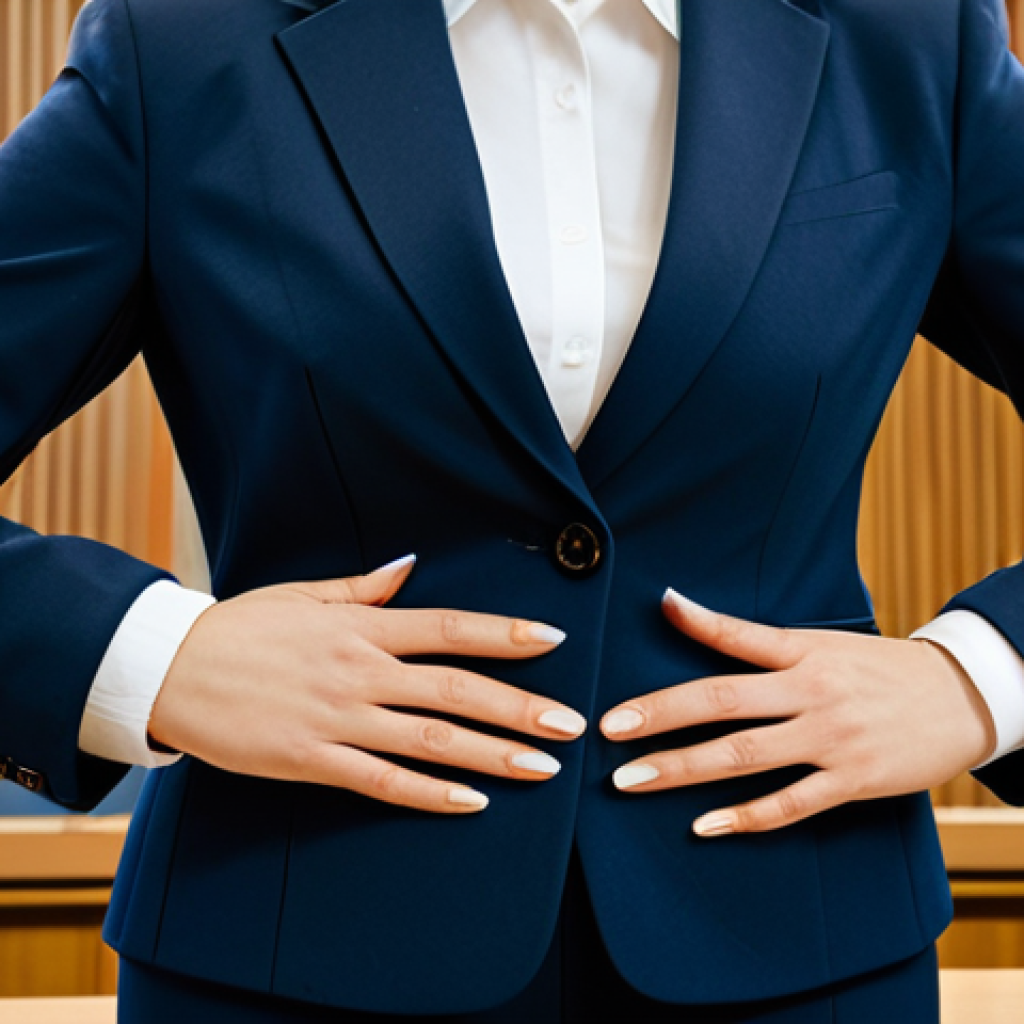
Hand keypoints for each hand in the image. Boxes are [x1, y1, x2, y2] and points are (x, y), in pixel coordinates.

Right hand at [149, 556, 584, 813]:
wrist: (171, 668)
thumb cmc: (240, 627)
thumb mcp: (302, 594)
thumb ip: (363, 587)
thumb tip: (409, 566)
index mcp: (361, 627)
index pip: (449, 629)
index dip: (504, 634)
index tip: (552, 641)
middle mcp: (360, 671)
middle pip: (455, 690)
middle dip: (519, 707)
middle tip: (570, 725)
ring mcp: (338, 718)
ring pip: (431, 740)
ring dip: (492, 754)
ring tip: (541, 768)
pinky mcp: (312, 759)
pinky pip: (382, 781)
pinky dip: (430, 793)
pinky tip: (470, 802)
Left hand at [601, 589, 996, 835]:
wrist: (962, 699)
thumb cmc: (881, 670)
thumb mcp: (826, 645)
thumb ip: (765, 644)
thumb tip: (687, 613)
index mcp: (805, 652)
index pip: (738, 635)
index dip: (695, 623)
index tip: (659, 609)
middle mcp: (812, 691)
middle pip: (722, 701)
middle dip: (660, 715)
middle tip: (609, 728)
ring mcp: (831, 739)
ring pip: (743, 756)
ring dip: (681, 769)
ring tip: (630, 779)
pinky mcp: (853, 781)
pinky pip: (790, 804)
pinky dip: (744, 816)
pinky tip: (704, 825)